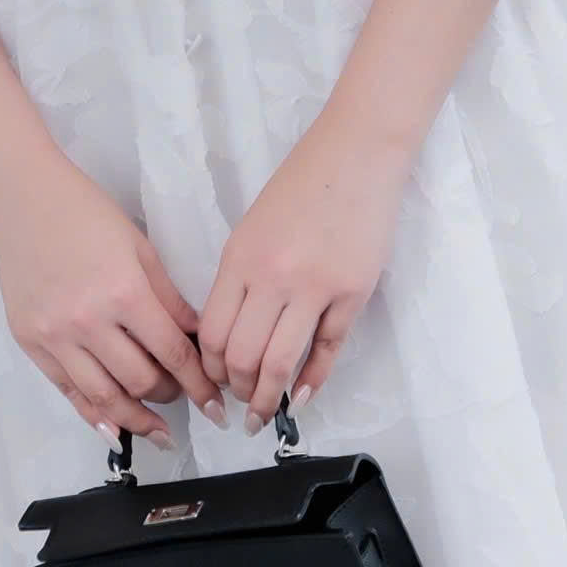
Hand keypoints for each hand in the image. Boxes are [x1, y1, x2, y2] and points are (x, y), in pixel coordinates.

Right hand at [0, 153, 228, 446]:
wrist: (24, 198)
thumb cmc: (86, 213)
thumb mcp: (140, 248)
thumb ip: (169, 298)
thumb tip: (197, 338)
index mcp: (125, 292)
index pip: (173, 354)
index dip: (199, 384)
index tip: (215, 404)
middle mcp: (89, 322)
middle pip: (140, 380)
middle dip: (170, 395)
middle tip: (184, 398)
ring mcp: (55, 336)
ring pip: (103, 397)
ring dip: (136, 419)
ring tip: (158, 431)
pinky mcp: (30, 343)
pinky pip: (67, 391)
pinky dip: (93, 414)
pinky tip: (114, 426)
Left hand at [198, 112, 411, 431]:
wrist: (356, 154)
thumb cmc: (302, 186)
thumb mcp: (253, 228)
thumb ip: (241, 278)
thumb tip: (233, 335)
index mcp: (240, 258)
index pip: (213, 334)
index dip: (210, 370)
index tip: (215, 383)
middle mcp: (272, 277)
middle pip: (242, 357)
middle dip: (238, 391)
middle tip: (241, 404)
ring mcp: (315, 287)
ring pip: (281, 363)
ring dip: (269, 398)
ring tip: (267, 411)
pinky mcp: (353, 293)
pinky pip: (327, 350)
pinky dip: (312, 380)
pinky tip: (303, 395)